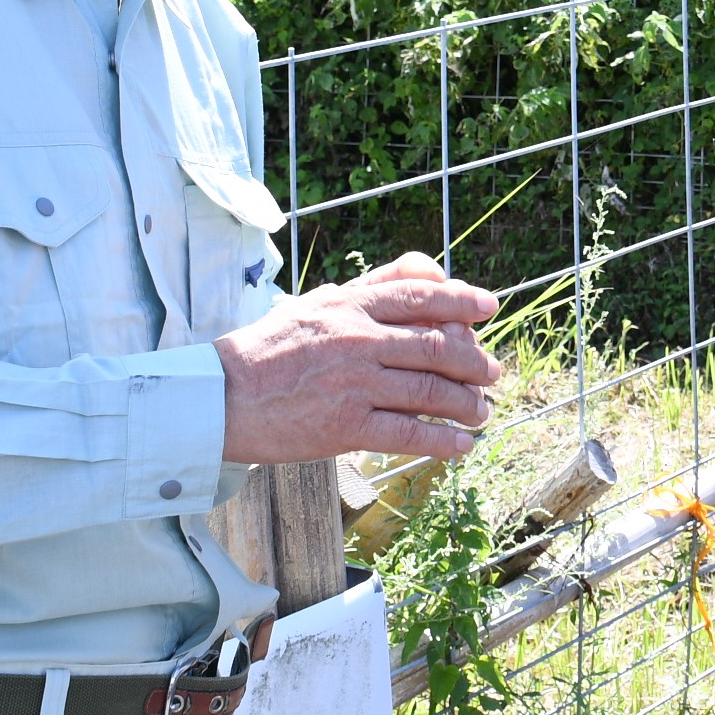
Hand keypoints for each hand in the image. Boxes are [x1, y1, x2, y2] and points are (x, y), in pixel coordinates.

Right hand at [214, 251, 502, 464]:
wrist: (221, 396)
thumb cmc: (271, 347)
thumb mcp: (319, 301)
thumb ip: (373, 285)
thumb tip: (429, 269)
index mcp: (351, 306)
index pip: (420, 296)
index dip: (461, 300)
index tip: (489, 307)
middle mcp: (358, 341)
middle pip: (435, 347)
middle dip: (473, 362)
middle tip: (493, 372)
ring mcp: (354, 385)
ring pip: (430, 391)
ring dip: (466, 403)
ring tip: (483, 410)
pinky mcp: (345, 427)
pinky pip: (407, 433)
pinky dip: (441, 441)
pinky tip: (461, 445)